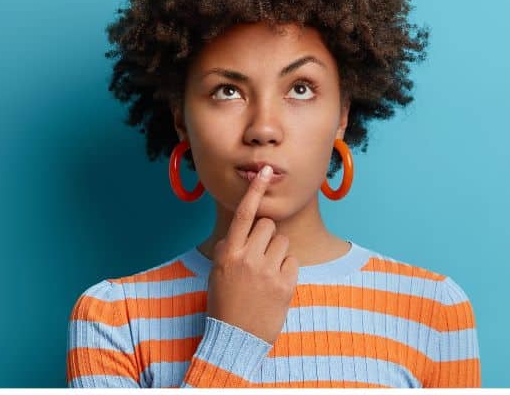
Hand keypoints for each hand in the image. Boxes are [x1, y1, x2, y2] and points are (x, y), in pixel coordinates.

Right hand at [205, 165, 298, 344]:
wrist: (236, 339)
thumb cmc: (224, 304)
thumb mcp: (217, 273)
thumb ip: (228, 249)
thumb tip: (240, 232)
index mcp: (229, 253)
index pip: (244, 214)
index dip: (255, 190)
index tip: (265, 170)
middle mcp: (248, 258)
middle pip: (268, 226)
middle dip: (266, 236)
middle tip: (259, 257)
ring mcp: (268, 271)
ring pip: (282, 242)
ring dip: (277, 253)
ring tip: (266, 274)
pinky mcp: (285, 284)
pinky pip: (292, 261)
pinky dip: (286, 270)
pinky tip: (275, 285)